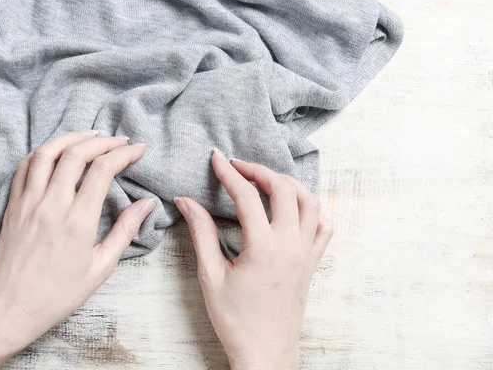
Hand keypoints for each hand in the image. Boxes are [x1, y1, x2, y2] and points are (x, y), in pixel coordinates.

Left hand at [0, 131, 156, 368]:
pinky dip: (43, 152)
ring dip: (70, 138)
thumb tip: (148, 202)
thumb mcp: (101, 267)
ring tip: (90, 135)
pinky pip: (25, 167)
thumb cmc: (59, 293)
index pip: (103, 170)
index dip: (124, 153)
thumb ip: (125, 230)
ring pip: (47, 153)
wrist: (11, 307)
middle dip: (102, 141)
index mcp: (78, 221)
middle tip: (119, 140)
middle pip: (76, 153)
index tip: (138, 149)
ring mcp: (28, 202)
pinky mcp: (13, 205)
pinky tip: (57, 152)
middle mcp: (51, 204)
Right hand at [174, 150, 332, 369]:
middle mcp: (291, 246)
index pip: (247, 196)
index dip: (229, 173)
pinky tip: (293, 207)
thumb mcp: (210, 276)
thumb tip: (186, 201)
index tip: (217, 159)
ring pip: (310, 202)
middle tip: (238, 166)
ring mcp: (306, 254)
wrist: (265, 353)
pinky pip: (323, 226)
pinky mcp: (312, 263)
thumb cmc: (236, 320)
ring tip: (265, 180)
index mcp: (264, 248)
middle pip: (284, 189)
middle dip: (260, 170)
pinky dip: (312, 208)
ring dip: (289, 183)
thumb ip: (200, 233)